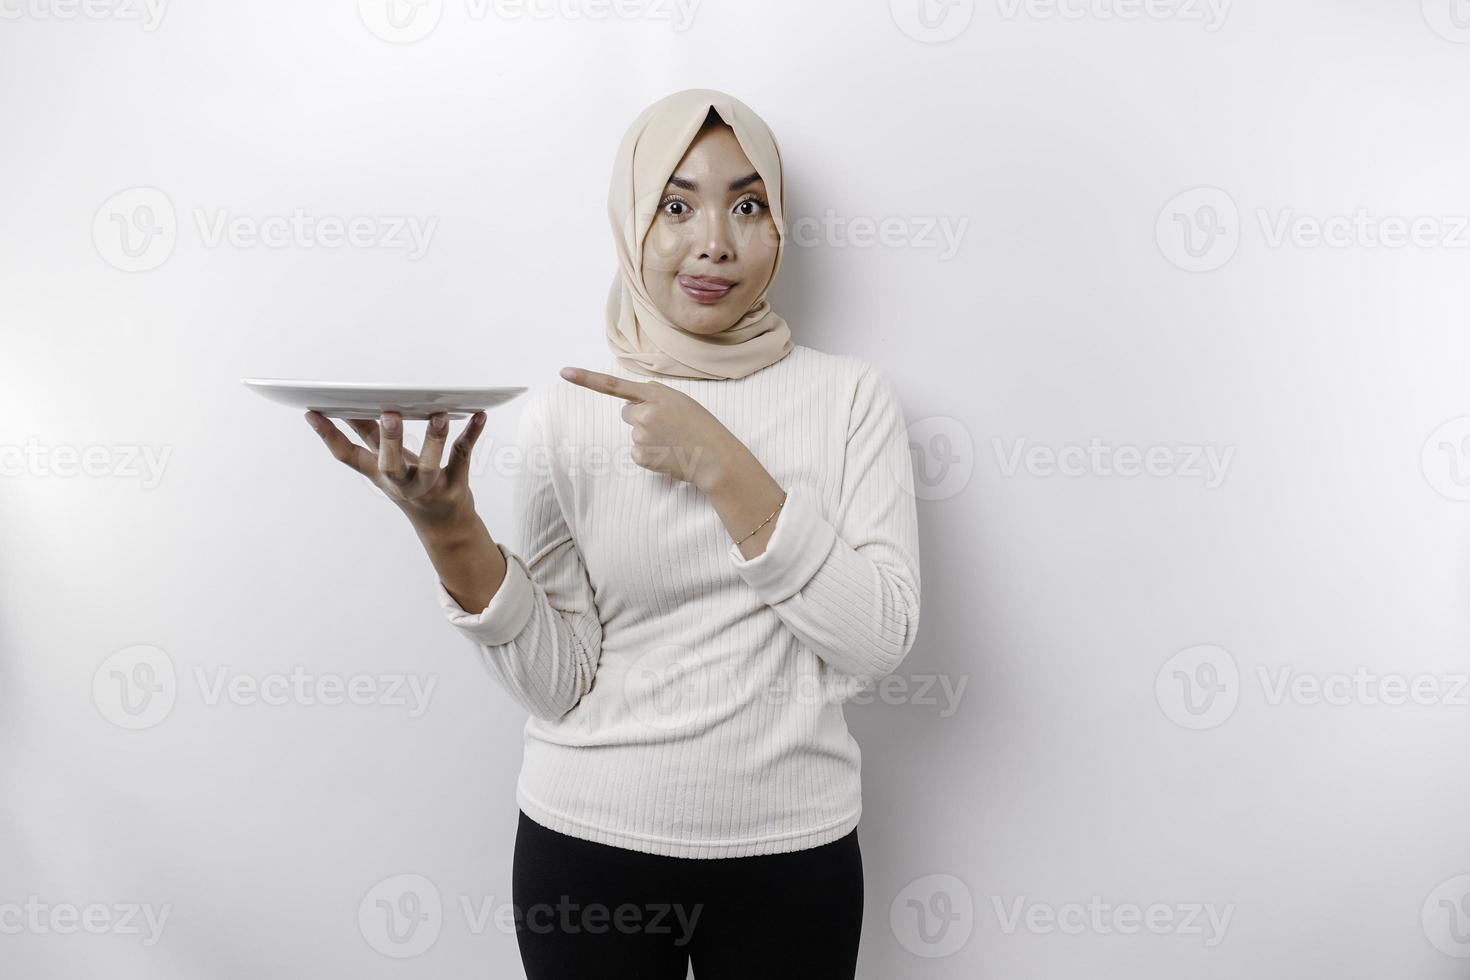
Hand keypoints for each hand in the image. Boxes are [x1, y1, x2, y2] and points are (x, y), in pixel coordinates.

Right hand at [304, 409, 486, 530]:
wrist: (445, 527)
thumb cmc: (414, 487)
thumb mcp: (388, 466)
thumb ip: (373, 438)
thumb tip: (353, 406)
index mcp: (380, 474)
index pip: (348, 456)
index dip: (329, 436)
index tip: (313, 412)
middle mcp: (401, 484)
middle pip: (390, 465)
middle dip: (389, 441)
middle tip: (389, 414)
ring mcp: (429, 488)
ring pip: (430, 466)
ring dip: (435, 440)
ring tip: (439, 415)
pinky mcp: (455, 486)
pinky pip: (463, 457)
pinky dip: (471, 435)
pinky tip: (479, 416)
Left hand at [559, 366, 741, 490]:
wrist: (715, 458)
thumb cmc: (701, 427)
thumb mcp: (681, 400)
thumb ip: (656, 396)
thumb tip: (634, 404)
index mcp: (655, 394)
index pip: (614, 385)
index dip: (587, 379)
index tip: (564, 372)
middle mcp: (644, 413)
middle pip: (627, 412)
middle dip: (641, 417)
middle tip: (667, 425)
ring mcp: (642, 435)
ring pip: (634, 432)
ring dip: (649, 436)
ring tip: (672, 440)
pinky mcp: (641, 456)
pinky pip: (637, 451)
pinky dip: (650, 454)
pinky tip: (668, 453)